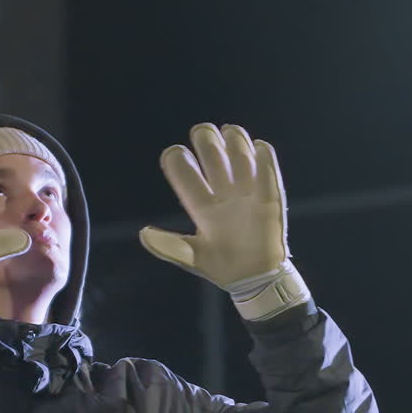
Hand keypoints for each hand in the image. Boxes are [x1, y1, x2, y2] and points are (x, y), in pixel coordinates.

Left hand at [139, 122, 289, 288]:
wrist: (254, 280)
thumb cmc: (221, 267)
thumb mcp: (191, 257)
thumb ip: (168, 246)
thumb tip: (143, 233)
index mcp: (201, 206)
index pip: (186, 175)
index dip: (178, 161)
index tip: (176, 154)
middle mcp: (222, 195)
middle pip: (212, 158)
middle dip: (207, 142)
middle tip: (202, 133)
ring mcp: (246, 195)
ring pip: (239, 159)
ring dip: (234, 143)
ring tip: (229, 132)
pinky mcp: (268, 200)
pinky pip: (267, 175)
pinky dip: (264, 160)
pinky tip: (259, 146)